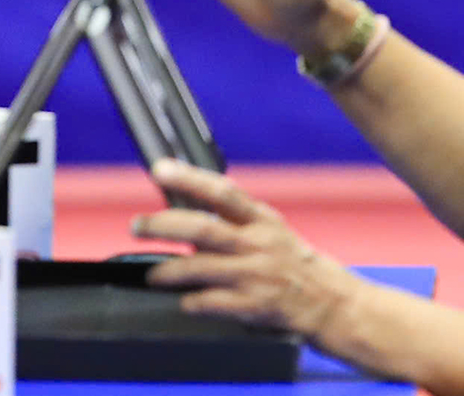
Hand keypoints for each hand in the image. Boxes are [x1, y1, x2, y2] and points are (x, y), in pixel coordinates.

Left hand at [133, 159, 364, 341]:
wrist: (338, 306)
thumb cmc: (298, 265)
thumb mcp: (272, 231)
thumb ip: (234, 220)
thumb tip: (183, 208)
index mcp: (261, 220)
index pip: (221, 191)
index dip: (188, 178)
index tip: (159, 169)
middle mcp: (258, 244)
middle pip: (202, 228)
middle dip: (162, 226)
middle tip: (136, 225)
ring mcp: (257, 275)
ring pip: (202, 267)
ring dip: (170, 270)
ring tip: (152, 275)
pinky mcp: (258, 306)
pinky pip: (215, 303)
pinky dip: (194, 302)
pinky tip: (184, 302)